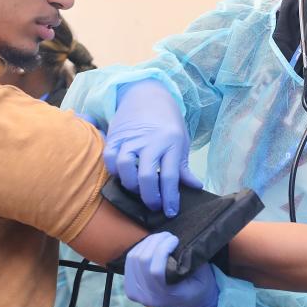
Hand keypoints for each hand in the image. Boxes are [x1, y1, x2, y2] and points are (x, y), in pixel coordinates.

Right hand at [104, 80, 201, 215]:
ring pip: (126, 167)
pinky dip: (115, 171)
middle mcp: (151, 141)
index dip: (170, 198)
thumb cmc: (167, 122)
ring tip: (138, 190)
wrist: (147, 95)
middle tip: (154, 205)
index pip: (171, 176)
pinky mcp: (116, 137)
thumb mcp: (181, 141)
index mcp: (171, 143)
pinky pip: (110, 158)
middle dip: (150, 197)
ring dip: (131, 185)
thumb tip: (195, 187)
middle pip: (147, 175)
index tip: (170, 212)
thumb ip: (184, 166)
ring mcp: (131, 138)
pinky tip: (123, 176)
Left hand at [124, 232, 217, 306]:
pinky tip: (151, 244)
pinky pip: (129, 261)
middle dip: (155, 242)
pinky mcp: (129, 286)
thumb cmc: (198, 286)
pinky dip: (140, 248)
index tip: (175, 239)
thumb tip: (180, 244)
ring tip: (161, 237)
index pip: (155, 271)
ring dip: (147, 242)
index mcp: (166, 298)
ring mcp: (136, 293)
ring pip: (134, 258)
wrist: (189, 302)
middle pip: (142, 261)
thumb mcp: (202, 276)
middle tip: (168, 235)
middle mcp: (147, 298)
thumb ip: (191, 262)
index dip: (163, 250)